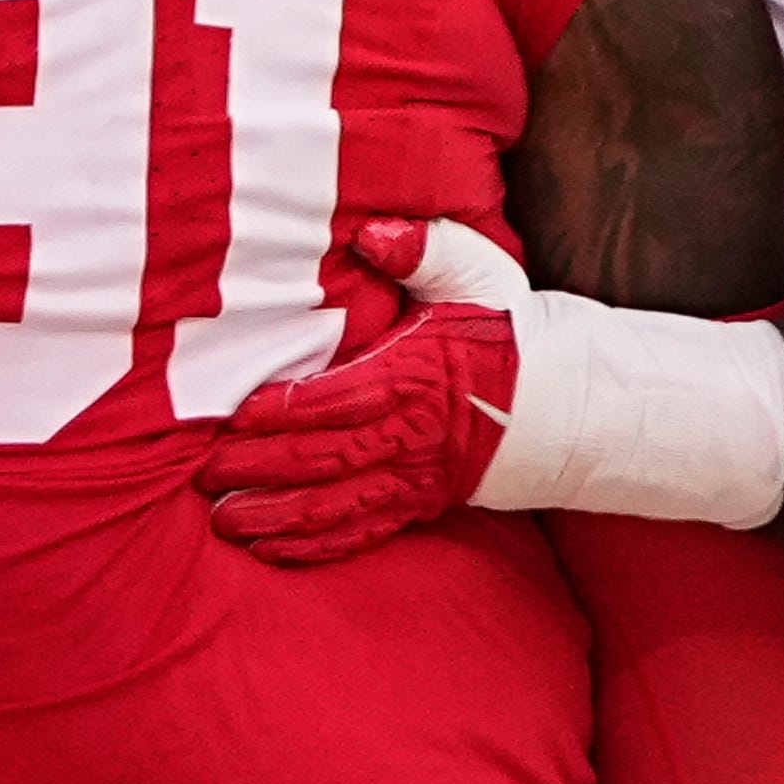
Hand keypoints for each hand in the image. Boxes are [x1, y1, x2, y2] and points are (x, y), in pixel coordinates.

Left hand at [198, 219, 524, 563]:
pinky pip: (363, 530)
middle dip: (260, 468)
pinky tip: (274, 550)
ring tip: (224, 523)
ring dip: (277, 516)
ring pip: (336, 504)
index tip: (235, 414)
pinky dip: (317, 544)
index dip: (283, 409)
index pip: (336, 399)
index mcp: (417, 376)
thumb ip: (424, 249)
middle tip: (205, 476)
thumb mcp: (480, 275)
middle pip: (324, 458)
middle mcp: (412, 435)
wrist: (579, 402)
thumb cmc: (517, 332)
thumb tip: (373, 233)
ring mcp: (417, 477)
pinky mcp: (423, 504)